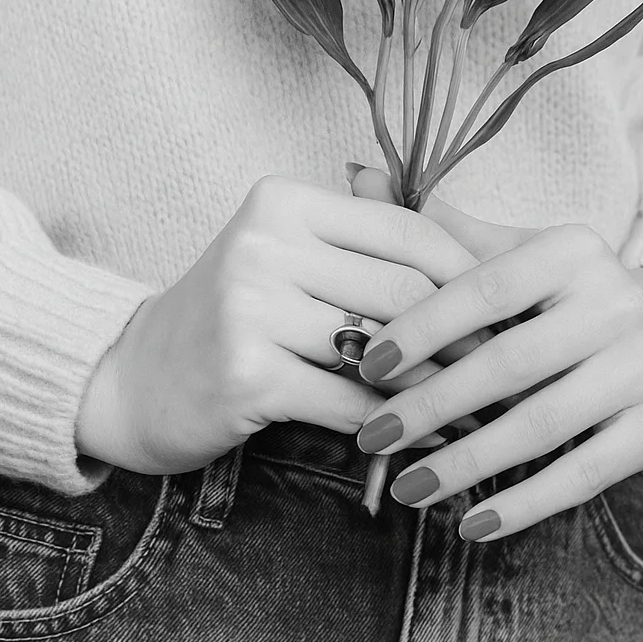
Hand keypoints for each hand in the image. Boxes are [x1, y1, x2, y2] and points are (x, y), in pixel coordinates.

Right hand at [75, 175, 480, 474]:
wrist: (136, 380)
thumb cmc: (236, 316)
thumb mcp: (291, 257)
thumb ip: (368, 247)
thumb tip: (486, 257)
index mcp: (283, 200)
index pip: (407, 228)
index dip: (468, 271)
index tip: (506, 308)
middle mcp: (264, 244)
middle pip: (406, 289)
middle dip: (464, 334)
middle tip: (503, 367)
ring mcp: (250, 309)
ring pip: (386, 350)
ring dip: (438, 387)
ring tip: (476, 407)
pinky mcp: (246, 375)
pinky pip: (352, 405)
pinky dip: (396, 428)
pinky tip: (425, 440)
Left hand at [347, 167, 642, 539]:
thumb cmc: (565, 299)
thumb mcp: (516, 256)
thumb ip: (441, 230)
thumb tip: (356, 176)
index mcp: (573, 250)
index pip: (483, 290)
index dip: (421, 329)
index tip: (368, 366)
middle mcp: (618, 301)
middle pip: (507, 363)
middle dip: (430, 405)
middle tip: (371, 436)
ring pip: (540, 425)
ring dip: (465, 463)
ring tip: (406, 487)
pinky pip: (582, 473)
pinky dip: (524, 503)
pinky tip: (472, 524)